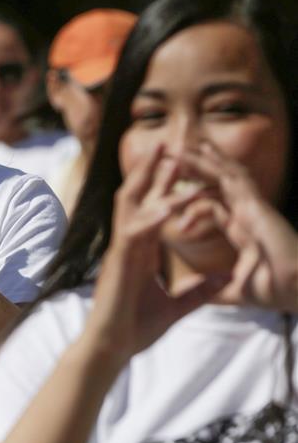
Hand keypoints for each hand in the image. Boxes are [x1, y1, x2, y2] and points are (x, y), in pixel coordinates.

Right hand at [84, 146, 225, 362]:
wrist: (112, 348)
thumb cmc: (135, 328)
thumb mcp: (177, 307)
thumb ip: (199, 291)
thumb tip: (225, 278)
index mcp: (140, 251)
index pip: (151, 209)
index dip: (164, 185)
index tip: (179, 162)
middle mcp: (128, 244)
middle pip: (137, 197)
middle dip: (151, 169)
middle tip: (166, 141)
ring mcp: (121, 250)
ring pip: (133, 205)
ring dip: (149, 179)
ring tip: (164, 154)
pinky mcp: (119, 262)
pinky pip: (137, 232)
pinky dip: (155, 215)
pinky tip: (172, 202)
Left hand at [180, 143, 297, 312]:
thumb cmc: (275, 291)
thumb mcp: (234, 291)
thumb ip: (211, 290)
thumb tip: (190, 295)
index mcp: (242, 230)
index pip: (214, 204)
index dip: (192, 198)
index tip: (167, 195)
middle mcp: (248, 215)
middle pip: (219, 184)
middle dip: (196, 169)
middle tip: (171, 155)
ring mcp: (254, 209)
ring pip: (226, 175)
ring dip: (203, 160)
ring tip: (181, 147)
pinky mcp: (258, 207)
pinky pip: (236, 180)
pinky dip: (218, 166)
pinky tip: (202, 153)